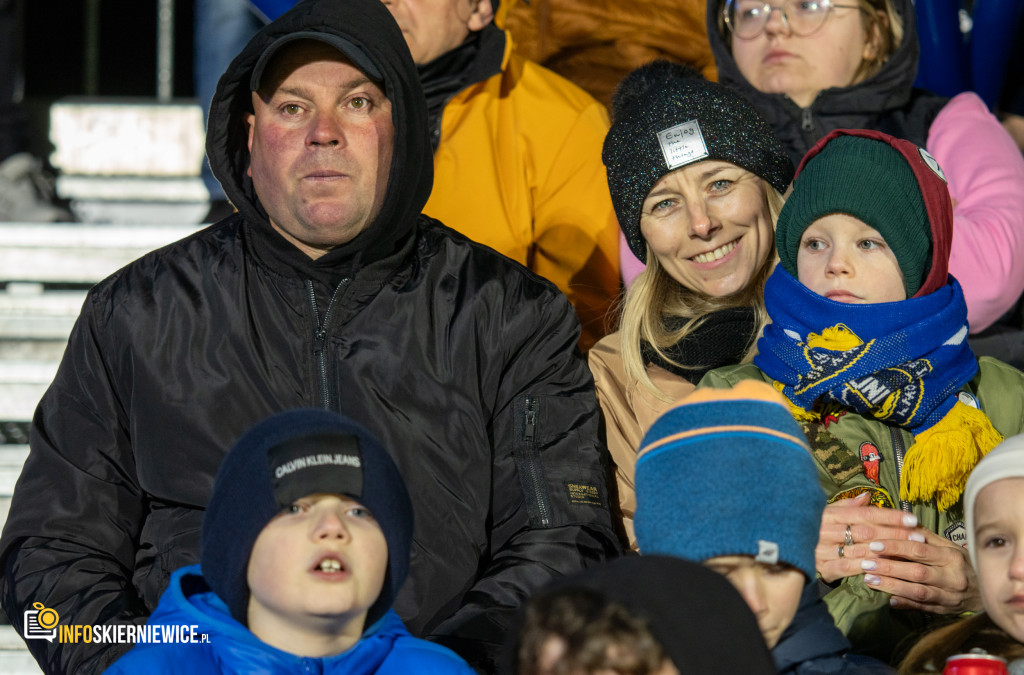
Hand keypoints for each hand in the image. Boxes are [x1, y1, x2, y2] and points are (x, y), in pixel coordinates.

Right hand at [815, 492, 918, 583]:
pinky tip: (885, 569)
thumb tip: (867, 496)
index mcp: (829, 514)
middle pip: (867, 531)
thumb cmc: (811, 529)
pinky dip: (866, 568)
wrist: (787, 550)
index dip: (890, 516)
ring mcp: (823, 549)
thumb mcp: (826, 514)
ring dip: (887, 553)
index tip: (912, 519)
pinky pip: (848, 568)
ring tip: (909, 554)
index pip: (865, 513)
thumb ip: (847, 506)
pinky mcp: (821, 567)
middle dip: (895, 534)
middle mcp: (826, 530)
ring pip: (860, 550)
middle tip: (918, 537)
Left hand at [859, 529, 980, 614]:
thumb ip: (926, 536)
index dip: (896, 547)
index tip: (874, 544)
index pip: (920, 550)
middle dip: (889, 567)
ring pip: (917, 592)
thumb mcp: (949, 547)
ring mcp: (949, 596)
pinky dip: (904, 604)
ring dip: (891, 586)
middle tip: (865, 563)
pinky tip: (887, 601)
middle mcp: (952, 577)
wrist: (989, 591)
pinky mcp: (945, 610)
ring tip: (869, 580)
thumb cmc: (962, 564)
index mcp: (952, 556)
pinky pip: (922, 608)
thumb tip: (901, 521)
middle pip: (916, 572)